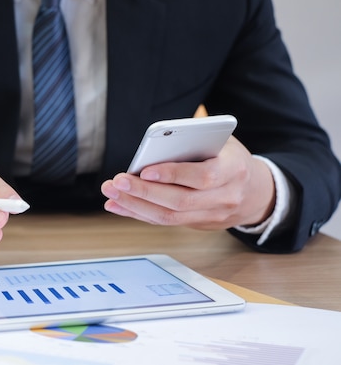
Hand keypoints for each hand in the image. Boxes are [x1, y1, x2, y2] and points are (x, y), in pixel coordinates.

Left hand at [101, 137, 274, 229]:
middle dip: (144, 192)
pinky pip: (165, 222)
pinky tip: (118, 205)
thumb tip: (155, 145)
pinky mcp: (198, 225)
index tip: (145, 169)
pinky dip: (139, 214)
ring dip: (135, 206)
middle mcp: (225, 197)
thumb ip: (195, 141)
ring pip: (170, 217)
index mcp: (234, 170)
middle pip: (180, 201)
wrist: (256, 192)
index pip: (204, 176)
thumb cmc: (230, 158)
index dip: (173, 174)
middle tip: (116, 182)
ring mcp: (213, 216)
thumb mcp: (222, 141)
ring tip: (111, 193)